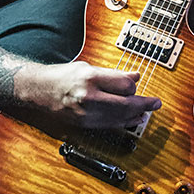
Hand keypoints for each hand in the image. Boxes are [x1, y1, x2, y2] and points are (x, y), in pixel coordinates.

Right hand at [23, 61, 161, 128]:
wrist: (37, 91)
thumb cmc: (61, 76)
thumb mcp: (88, 67)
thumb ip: (113, 74)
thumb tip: (135, 76)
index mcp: (90, 78)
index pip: (125, 85)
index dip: (134, 84)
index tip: (137, 82)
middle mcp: (89, 97)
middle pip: (126, 104)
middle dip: (144, 104)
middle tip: (156, 103)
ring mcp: (86, 114)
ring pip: (120, 118)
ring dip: (136, 115)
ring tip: (146, 112)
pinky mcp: (84, 125)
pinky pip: (110, 126)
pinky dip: (124, 123)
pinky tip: (132, 120)